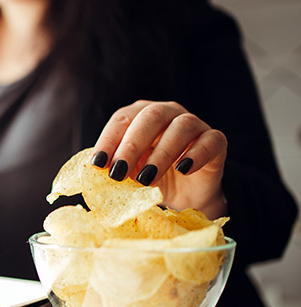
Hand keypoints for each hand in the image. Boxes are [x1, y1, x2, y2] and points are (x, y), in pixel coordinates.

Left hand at [91, 100, 227, 218]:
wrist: (185, 194)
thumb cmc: (150, 177)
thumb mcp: (128, 172)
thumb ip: (112, 166)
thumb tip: (89, 172)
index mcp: (140, 114)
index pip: (122, 119)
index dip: (109, 140)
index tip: (97, 164)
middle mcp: (167, 112)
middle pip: (150, 117)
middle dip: (131, 146)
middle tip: (119, 173)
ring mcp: (194, 124)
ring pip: (180, 128)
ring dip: (161, 153)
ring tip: (146, 179)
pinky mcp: (216, 141)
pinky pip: (210, 141)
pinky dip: (196, 154)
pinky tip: (183, 169)